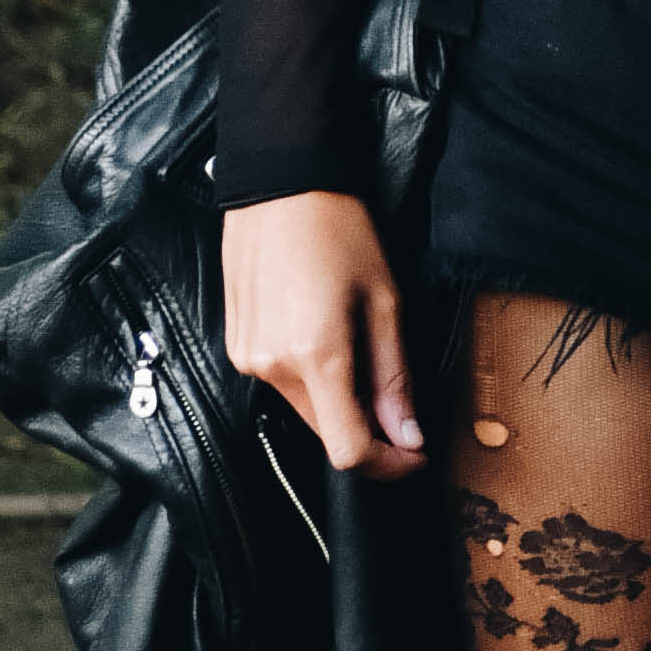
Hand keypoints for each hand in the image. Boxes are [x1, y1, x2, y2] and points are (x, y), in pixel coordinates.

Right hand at [220, 190, 423, 477]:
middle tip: (397, 399)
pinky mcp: (236, 346)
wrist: (280, 185)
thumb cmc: (339, 230)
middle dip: (367, 428)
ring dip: (338, 399)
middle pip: (327, 433)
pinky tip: (324, 334)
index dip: (387, 465)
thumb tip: (409, 436)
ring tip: (358, 347)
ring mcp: (247, 359)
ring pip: (305, 409)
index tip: (415, 453)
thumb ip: (394, 377)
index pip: (348, 451)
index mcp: (315, 356)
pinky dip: (310, 377)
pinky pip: (280, 383)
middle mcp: (272, 367)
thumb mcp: (385, 301)